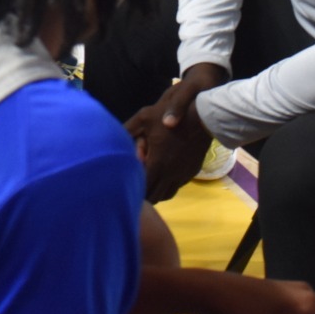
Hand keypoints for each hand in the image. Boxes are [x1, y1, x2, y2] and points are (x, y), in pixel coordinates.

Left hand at [124, 65, 226, 201]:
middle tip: (138, 184)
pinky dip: (169, 185)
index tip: (129, 184)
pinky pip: (178, 186)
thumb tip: (112, 137)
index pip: (143, 190)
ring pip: (167, 194)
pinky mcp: (192, 173)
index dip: (135, 190)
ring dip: (158, 191)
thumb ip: (127, 129)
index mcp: (157, 165)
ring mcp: (183, 176)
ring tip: (151, 180)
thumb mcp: (144, 118)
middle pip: (155, 197)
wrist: (202, 117)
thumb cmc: (169, 116)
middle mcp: (170, 176)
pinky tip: (165, 174)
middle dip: (145, 193)